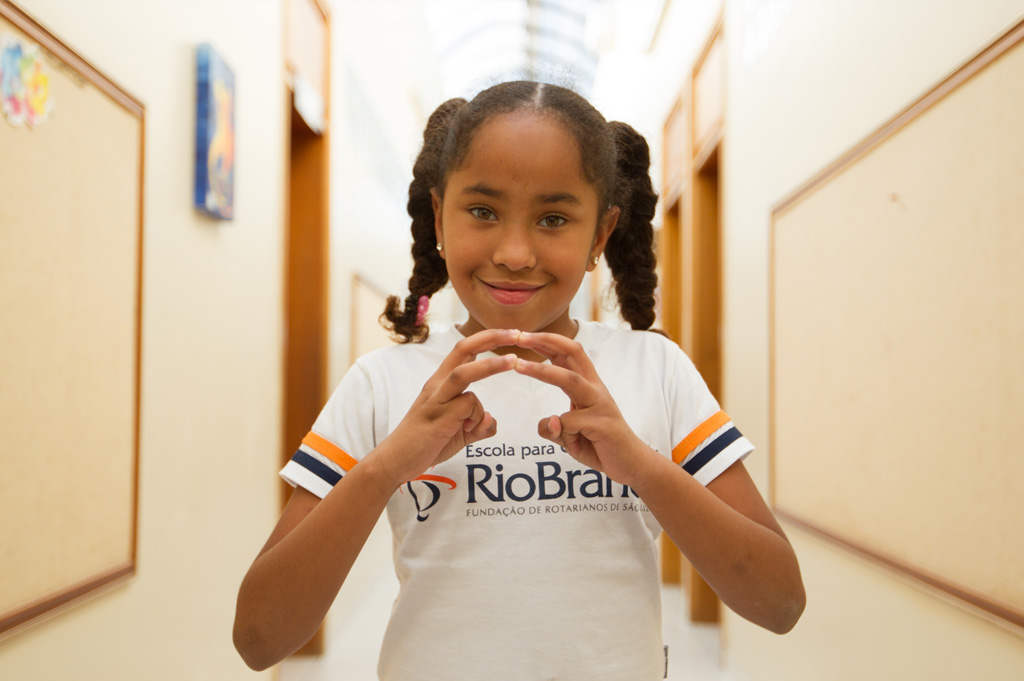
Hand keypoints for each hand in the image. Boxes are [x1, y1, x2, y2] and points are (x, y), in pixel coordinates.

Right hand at [371, 329, 519, 488]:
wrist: (395, 461)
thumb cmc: (426, 443)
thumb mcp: (459, 433)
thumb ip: (478, 425)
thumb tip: (491, 420)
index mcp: (442, 383)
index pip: (465, 350)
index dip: (488, 339)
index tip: (511, 334)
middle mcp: (437, 385)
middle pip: (463, 349)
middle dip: (492, 337)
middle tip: (518, 332)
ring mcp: (436, 399)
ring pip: (464, 372)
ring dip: (491, 365)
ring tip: (513, 361)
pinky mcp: (437, 416)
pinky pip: (467, 406)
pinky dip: (478, 417)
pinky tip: (469, 431)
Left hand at [512, 331, 654, 486]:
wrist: (632, 464)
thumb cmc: (599, 445)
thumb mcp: (570, 437)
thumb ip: (555, 429)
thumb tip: (548, 421)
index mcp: (588, 385)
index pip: (568, 354)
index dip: (546, 342)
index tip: (523, 336)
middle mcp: (595, 388)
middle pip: (573, 352)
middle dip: (546, 340)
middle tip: (520, 336)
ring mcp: (600, 403)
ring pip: (569, 379)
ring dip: (541, 370)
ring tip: (518, 366)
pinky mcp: (602, 423)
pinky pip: (570, 422)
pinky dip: (560, 431)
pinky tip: (570, 442)